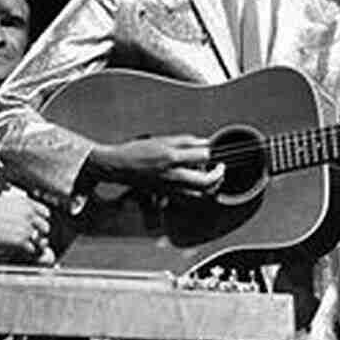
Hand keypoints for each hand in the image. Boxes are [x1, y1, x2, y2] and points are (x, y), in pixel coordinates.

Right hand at [0, 188, 51, 258]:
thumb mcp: (6, 201)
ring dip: (35, 243)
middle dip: (39, 232)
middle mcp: (29, 215)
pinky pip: (32, 248)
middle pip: (45, 227)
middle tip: (32, 236)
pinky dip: (28, 251)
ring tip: (28, 244)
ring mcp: (26, 228)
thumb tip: (28, 212)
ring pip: (40, 239)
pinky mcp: (21, 241)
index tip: (37, 224)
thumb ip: (20, 206)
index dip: (41, 219)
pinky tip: (21, 249)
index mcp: (26, 204)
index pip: (45, 212)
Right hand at [88, 135, 226, 195]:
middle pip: (206, 181)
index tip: (209, 150)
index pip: (203, 156)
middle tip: (221, 168)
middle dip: (218, 175)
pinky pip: (190, 199)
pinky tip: (198, 185)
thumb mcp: (162, 140)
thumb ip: (186, 141)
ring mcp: (171, 187)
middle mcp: (173, 175)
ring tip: (213, 177)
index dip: (209, 153)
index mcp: (172, 158)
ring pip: (200, 195)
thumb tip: (205, 142)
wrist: (119, 166)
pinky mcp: (167, 194)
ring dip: (211, 187)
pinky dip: (199, 193)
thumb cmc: (138, 151)